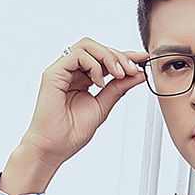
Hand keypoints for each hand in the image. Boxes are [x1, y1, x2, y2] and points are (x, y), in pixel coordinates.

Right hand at [0, 38, 147, 193]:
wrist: (54, 148)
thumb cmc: (72, 132)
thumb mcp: (103, 106)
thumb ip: (118, 88)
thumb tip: (137, 75)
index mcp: (83, 79)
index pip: (104, 59)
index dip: (124, 56)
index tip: (142, 59)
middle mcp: (72, 72)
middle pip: (97, 48)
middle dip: (118, 56)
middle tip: (131, 70)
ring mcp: (62, 71)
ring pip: (87, 46)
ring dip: (107, 57)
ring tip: (118, 74)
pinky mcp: (53, 73)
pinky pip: (76, 55)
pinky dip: (93, 65)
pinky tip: (99, 82)